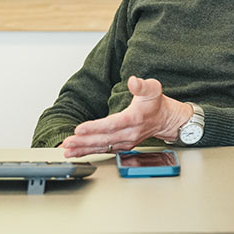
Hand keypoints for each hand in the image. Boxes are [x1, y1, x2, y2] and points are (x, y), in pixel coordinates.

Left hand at [60, 76, 191, 156]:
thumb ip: (141, 85)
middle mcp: (130, 133)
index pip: (112, 125)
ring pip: (103, 147)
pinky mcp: (123, 146)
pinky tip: (77, 152)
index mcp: (135, 118)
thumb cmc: (156, 104)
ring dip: (84, 149)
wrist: (165, 120)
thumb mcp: (153, 89)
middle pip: (104, 139)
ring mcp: (126, 142)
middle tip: (68, 142)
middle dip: (84, 141)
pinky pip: (104, 150)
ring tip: (68, 151)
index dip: (95, 127)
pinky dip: (89, 152)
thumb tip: (133, 81)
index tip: (79, 129)